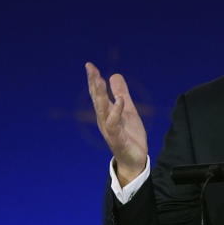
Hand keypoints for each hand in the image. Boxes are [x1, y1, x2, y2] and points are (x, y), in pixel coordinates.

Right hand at [85, 62, 147, 185]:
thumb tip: (114, 75)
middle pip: (97, 99)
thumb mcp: (128, 110)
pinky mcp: (117, 139)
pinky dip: (116, 112)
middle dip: (94, 84)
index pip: (98, 94)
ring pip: (102, 110)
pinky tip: (120, 101)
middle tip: (91, 69)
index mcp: (106, 112)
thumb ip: (121, 93)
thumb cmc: (129, 135)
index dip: (93, 79)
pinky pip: (114, 124)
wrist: (134, 159)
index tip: (89, 65)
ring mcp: (109, 129)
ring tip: (100, 80)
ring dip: (101, 96)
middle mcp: (104, 120)